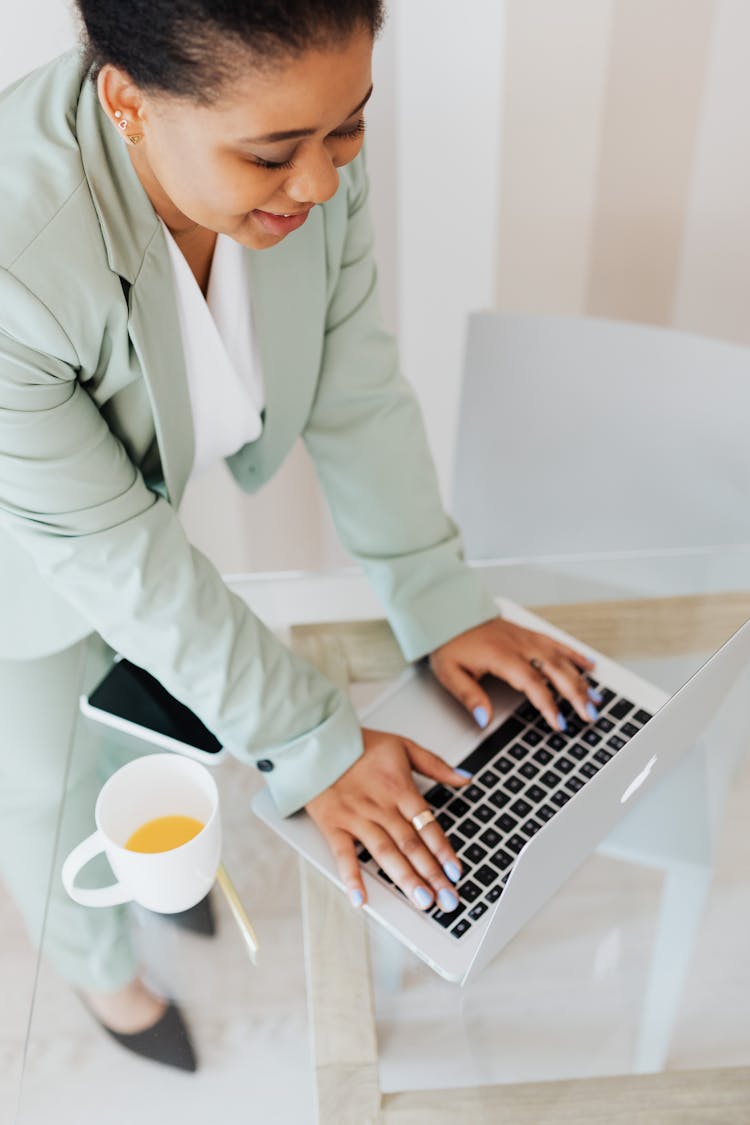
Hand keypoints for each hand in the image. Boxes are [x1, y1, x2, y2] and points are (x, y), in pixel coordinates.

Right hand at [305, 727, 469, 911]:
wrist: (317, 741)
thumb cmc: (360, 744)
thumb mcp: (403, 746)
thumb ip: (435, 764)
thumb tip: (464, 778)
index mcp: (399, 788)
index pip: (427, 824)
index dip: (443, 849)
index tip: (456, 871)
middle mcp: (380, 807)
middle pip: (410, 844)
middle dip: (432, 874)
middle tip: (447, 899)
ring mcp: (356, 818)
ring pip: (384, 852)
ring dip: (405, 878)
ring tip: (422, 901)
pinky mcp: (333, 825)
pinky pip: (343, 855)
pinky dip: (352, 877)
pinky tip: (362, 899)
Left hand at [429, 617, 599, 732]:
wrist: (450, 613)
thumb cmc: (450, 642)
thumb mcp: (450, 673)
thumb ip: (470, 697)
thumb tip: (484, 719)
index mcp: (501, 656)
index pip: (532, 682)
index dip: (548, 703)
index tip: (558, 722)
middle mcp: (519, 645)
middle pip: (556, 670)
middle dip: (576, 695)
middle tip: (589, 715)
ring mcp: (527, 638)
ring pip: (562, 659)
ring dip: (581, 679)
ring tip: (596, 699)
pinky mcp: (529, 634)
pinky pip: (558, 644)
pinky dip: (576, 655)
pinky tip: (590, 666)